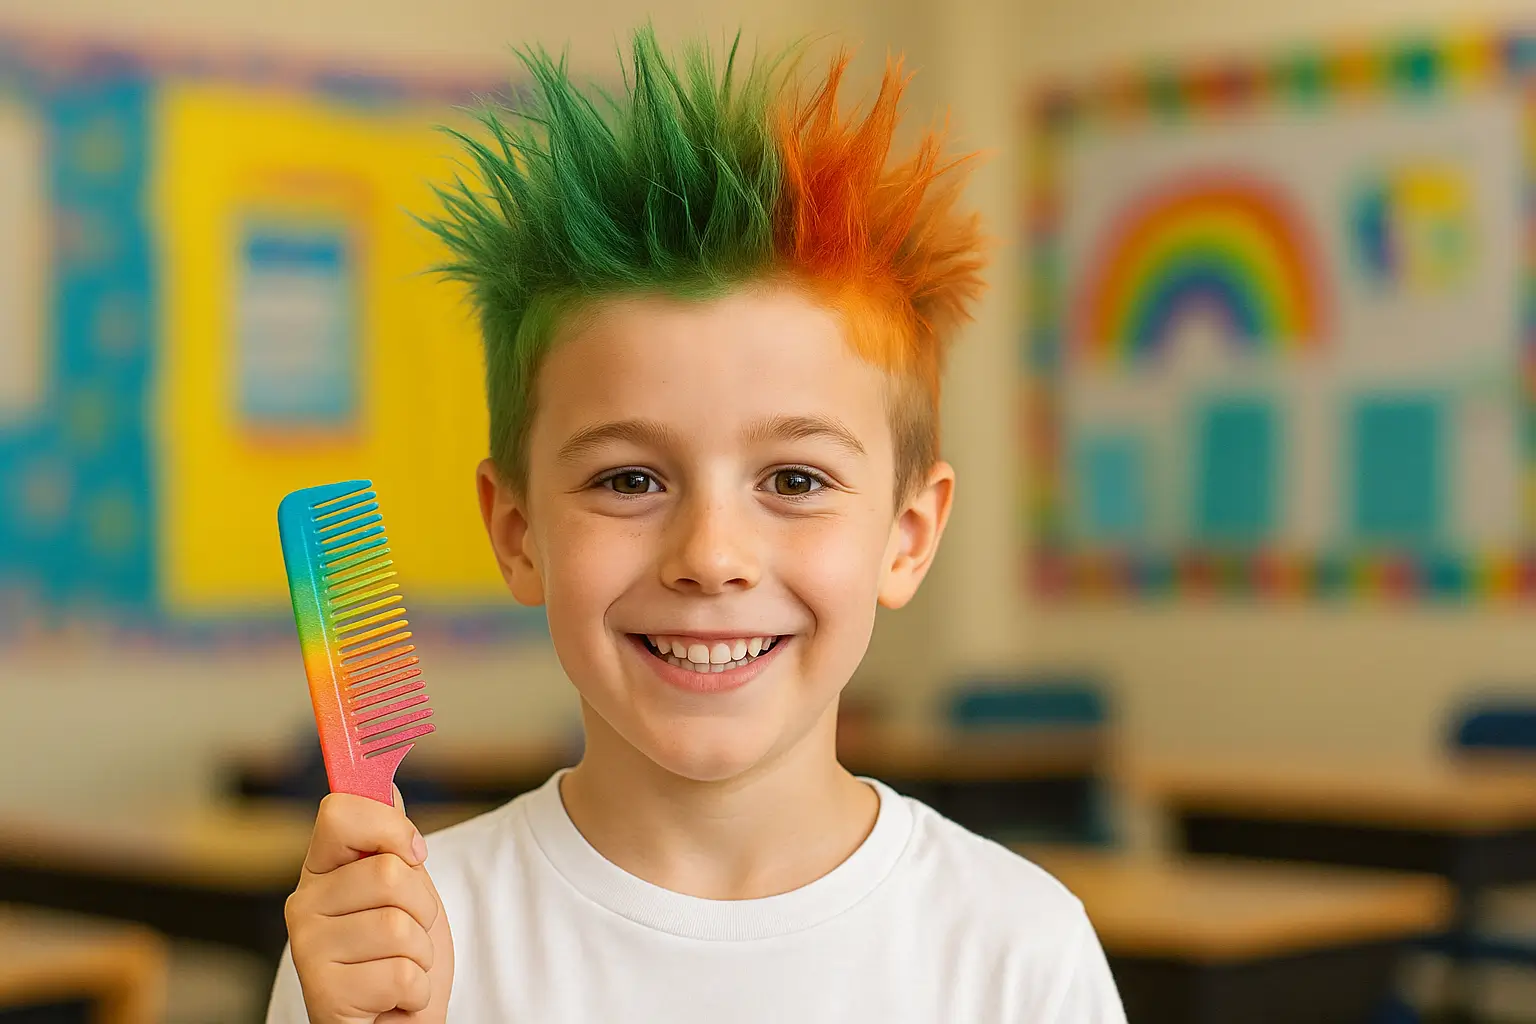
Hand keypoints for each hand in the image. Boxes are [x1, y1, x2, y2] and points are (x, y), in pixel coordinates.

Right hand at [285, 788, 454, 1022]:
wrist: (397, 1021)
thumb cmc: (399, 954)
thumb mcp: (406, 888)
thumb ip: (390, 838)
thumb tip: (384, 782)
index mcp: (321, 869)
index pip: (339, 812)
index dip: (389, 827)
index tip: (412, 852)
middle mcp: (302, 905)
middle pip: (389, 872)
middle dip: (422, 906)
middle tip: (408, 932)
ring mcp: (307, 950)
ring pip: (399, 925)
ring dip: (420, 952)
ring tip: (399, 966)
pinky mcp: (323, 995)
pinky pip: (401, 973)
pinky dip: (415, 989)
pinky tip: (392, 998)